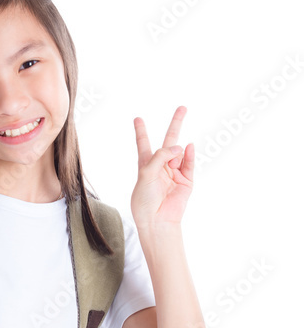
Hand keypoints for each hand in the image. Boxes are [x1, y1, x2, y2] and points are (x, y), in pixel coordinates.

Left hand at [130, 105, 193, 229]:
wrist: (156, 220)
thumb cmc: (145, 200)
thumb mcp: (145, 174)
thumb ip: (160, 156)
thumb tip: (180, 146)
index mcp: (146, 165)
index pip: (144, 144)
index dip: (141, 131)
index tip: (138, 118)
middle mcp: (161, 167)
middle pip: (168, 141)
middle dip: (176, 124)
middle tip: (182, 107)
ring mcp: (175, 173)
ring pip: (180, 153)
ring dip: (177, 150)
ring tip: (174, 155)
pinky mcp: (186, 181)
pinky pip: (189, 164)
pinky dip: (190, 155)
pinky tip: (188, 147)